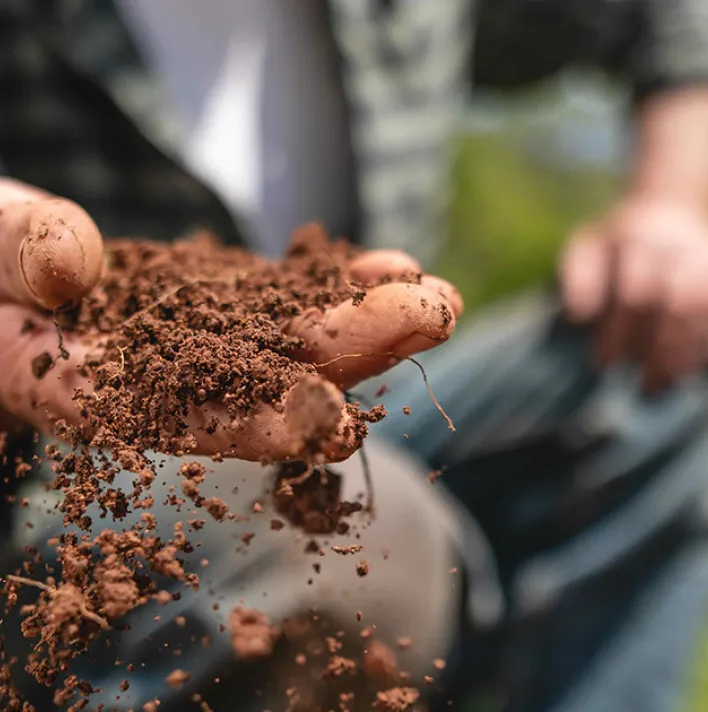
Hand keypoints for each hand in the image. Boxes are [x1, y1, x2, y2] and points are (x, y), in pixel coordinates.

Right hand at [0, 179, 462, 460]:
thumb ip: (11, 256)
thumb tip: (72, 265)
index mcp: (94, 392)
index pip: (182, 421)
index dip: (257, 425)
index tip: (334, 421)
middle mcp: (165, 380)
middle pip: (266, 380)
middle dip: (352, 355)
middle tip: (434, 316)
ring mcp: (200, 342)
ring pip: (291, 342)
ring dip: (369, 323)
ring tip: (439, 296)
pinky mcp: (218, 306)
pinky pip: (284, 298)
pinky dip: (338, 285)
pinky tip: (396, 265)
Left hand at [560, 194, 707, 388]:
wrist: (669, 210)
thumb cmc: (616, 244)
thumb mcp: (587, 249)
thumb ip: (578, 278)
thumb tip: (578, 315)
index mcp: (639, 239)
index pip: (633, 294)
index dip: (618, 333)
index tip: (602, 364)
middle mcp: (679, 248)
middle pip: (677, 304)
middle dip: (659, 349)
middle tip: (641, 384)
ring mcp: (704, 259)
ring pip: (701, 309)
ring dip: (685, 353)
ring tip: (662, 384)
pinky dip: (704, 346)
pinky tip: (690, 370)